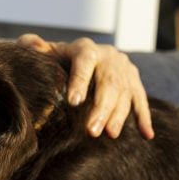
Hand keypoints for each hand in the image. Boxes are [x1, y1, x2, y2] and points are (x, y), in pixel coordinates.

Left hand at [18, 34, 154, 139]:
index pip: (84, 62)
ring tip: (111, 135)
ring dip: (119, 115)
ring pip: (126, 93)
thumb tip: (32, 45)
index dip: (80, 80)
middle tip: (91, 131)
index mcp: (86, 49)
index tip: (74, 102)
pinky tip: (146, 135)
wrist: (87, 56)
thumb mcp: (47, 52)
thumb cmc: (60, 60)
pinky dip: (144, 118)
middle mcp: (109, 57)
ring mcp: (125, 70)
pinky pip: (142, 100)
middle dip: (102, 108)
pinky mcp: (135, 82)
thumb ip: (33, 47)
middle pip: (109, 82)